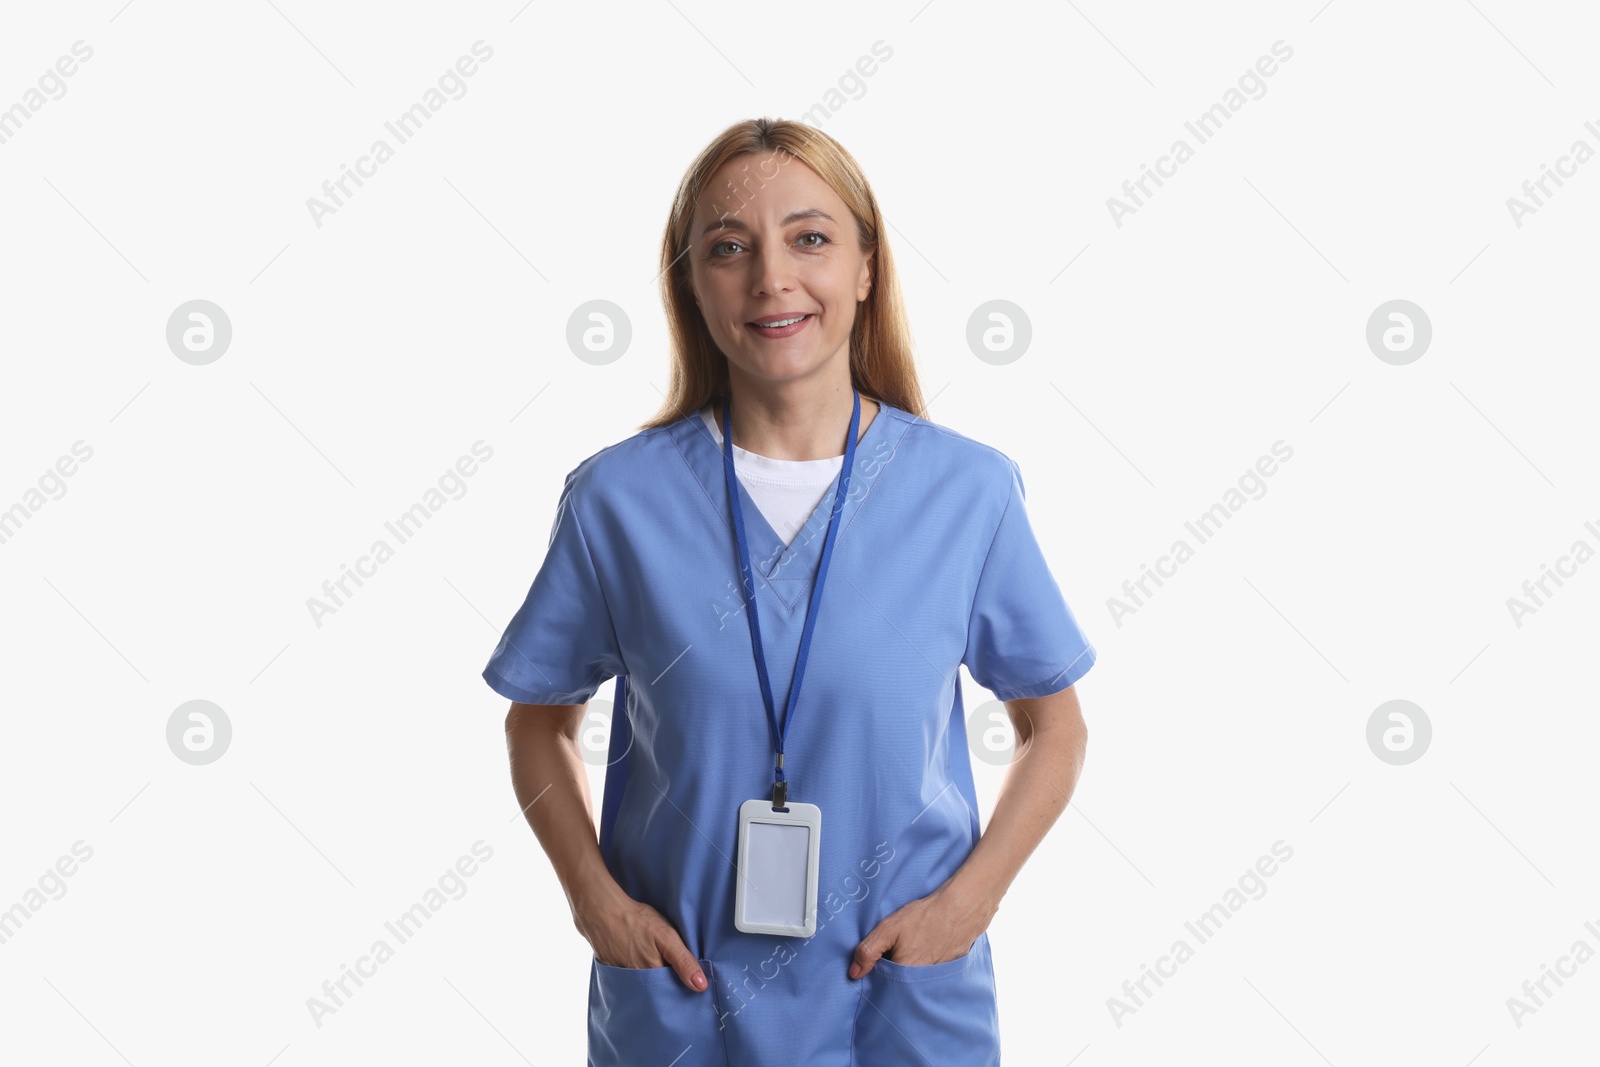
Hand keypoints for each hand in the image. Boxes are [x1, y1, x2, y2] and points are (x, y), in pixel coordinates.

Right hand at [575, 887, 707, 991]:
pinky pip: (624, 978)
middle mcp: (635, 982)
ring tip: (650, 964)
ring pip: (639, 985)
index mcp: (652, 976)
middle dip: (663, 986)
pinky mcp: (609, 968)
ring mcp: (620, 976)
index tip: (687, 983)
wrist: (600, 910)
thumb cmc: (636, 921)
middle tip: (668, 971)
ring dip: (646, 980)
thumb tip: (701, 987)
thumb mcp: (666, 937)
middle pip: (654, 991)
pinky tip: (634, 959)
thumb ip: (684, 961)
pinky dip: (631, 973)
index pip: (670, 990)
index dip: (679, 986)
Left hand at [848, 881, 996, 978]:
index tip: (881, 960)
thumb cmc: (925, 916)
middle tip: (901, 950)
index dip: (881, 974)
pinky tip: (931, 948)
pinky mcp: (952, 970)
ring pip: (919, 980)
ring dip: (914, 970)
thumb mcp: (889, 928)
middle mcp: (923, 982)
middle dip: (898, 972)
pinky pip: (935, 975)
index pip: (886, 985)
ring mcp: (940, 978)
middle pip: (903, 985)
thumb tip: (854, 973)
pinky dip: (931, 965)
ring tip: (916, 948)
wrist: (962, 907)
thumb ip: (868, 951)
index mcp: (906, 974)